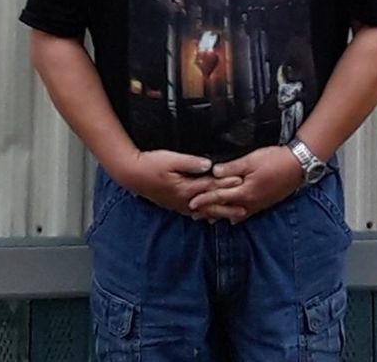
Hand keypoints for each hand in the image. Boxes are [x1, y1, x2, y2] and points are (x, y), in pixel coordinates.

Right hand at [117, 149, 242, 215]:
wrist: (132, 174)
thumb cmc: (151, 164)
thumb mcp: (171, 159)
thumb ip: (190, 163)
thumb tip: (209, 165)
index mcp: (186, 188)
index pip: (211, 186)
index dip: (226, 184)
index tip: (240, 182)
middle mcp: (184, 200)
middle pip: (210, 204)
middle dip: (228, 206)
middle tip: (244, 209)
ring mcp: (178, 204)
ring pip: (203, 211)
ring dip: (218, 213)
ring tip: (231, 217)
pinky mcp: (174, 204)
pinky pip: (193, 212)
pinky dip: (204, 215)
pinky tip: (208, 217)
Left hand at [188, 145, 302, 222]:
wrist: (298, 165)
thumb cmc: (275, 160)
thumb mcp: (251, 160)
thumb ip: (232, 168)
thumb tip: (214, 172)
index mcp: (245, 192)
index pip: (219, 197)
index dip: (204, 199)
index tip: (190, 203)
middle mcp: (250, 202)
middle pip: (225, 209)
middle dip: (209, 212)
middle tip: (194, 215)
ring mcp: (258, 204)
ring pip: (235, 214)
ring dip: (221, 215)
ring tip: (209, 218)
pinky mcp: (264, 203)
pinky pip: (246, 213)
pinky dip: (236, 215)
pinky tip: (233, 218)